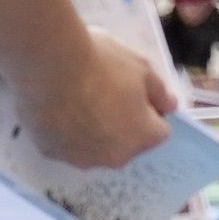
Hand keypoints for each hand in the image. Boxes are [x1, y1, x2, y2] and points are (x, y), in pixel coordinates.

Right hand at [20, 32, 175, 170]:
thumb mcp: (141, 66)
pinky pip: (65, 144)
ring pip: (94, 147)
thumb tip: (169, 107)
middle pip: (126, 144)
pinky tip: (56, 107)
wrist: (49, 62)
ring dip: (93, 131)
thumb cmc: (101, 62)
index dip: (150, 112)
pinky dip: (65, 132)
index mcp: (142, 136)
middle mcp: (114, 157)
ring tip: (76, 100)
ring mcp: (80, 158)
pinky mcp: (51, 152)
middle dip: (122, 126)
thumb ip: (160, 91)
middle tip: (104, 94)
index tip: (135, 93)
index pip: (158, 132)